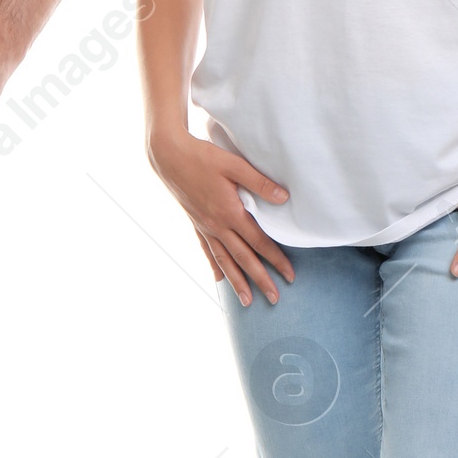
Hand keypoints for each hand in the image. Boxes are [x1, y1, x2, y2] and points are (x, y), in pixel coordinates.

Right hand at [149, 129, 293, 305]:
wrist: (168, 156)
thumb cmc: (202, 157)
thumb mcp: (234, 165)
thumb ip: (259, 183)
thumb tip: (284, 198)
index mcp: (230, 212)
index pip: (259, 242)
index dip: (276, 259)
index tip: (289, 275)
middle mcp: (217, 225)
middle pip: (243, 258)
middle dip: (260, 280)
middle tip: (274, 299)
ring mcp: (204, 227)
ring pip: (224, 260)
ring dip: (237, 282)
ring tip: (247, 301)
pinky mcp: (195, 223)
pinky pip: (206, 250)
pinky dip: (214, 266)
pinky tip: (218, 278)